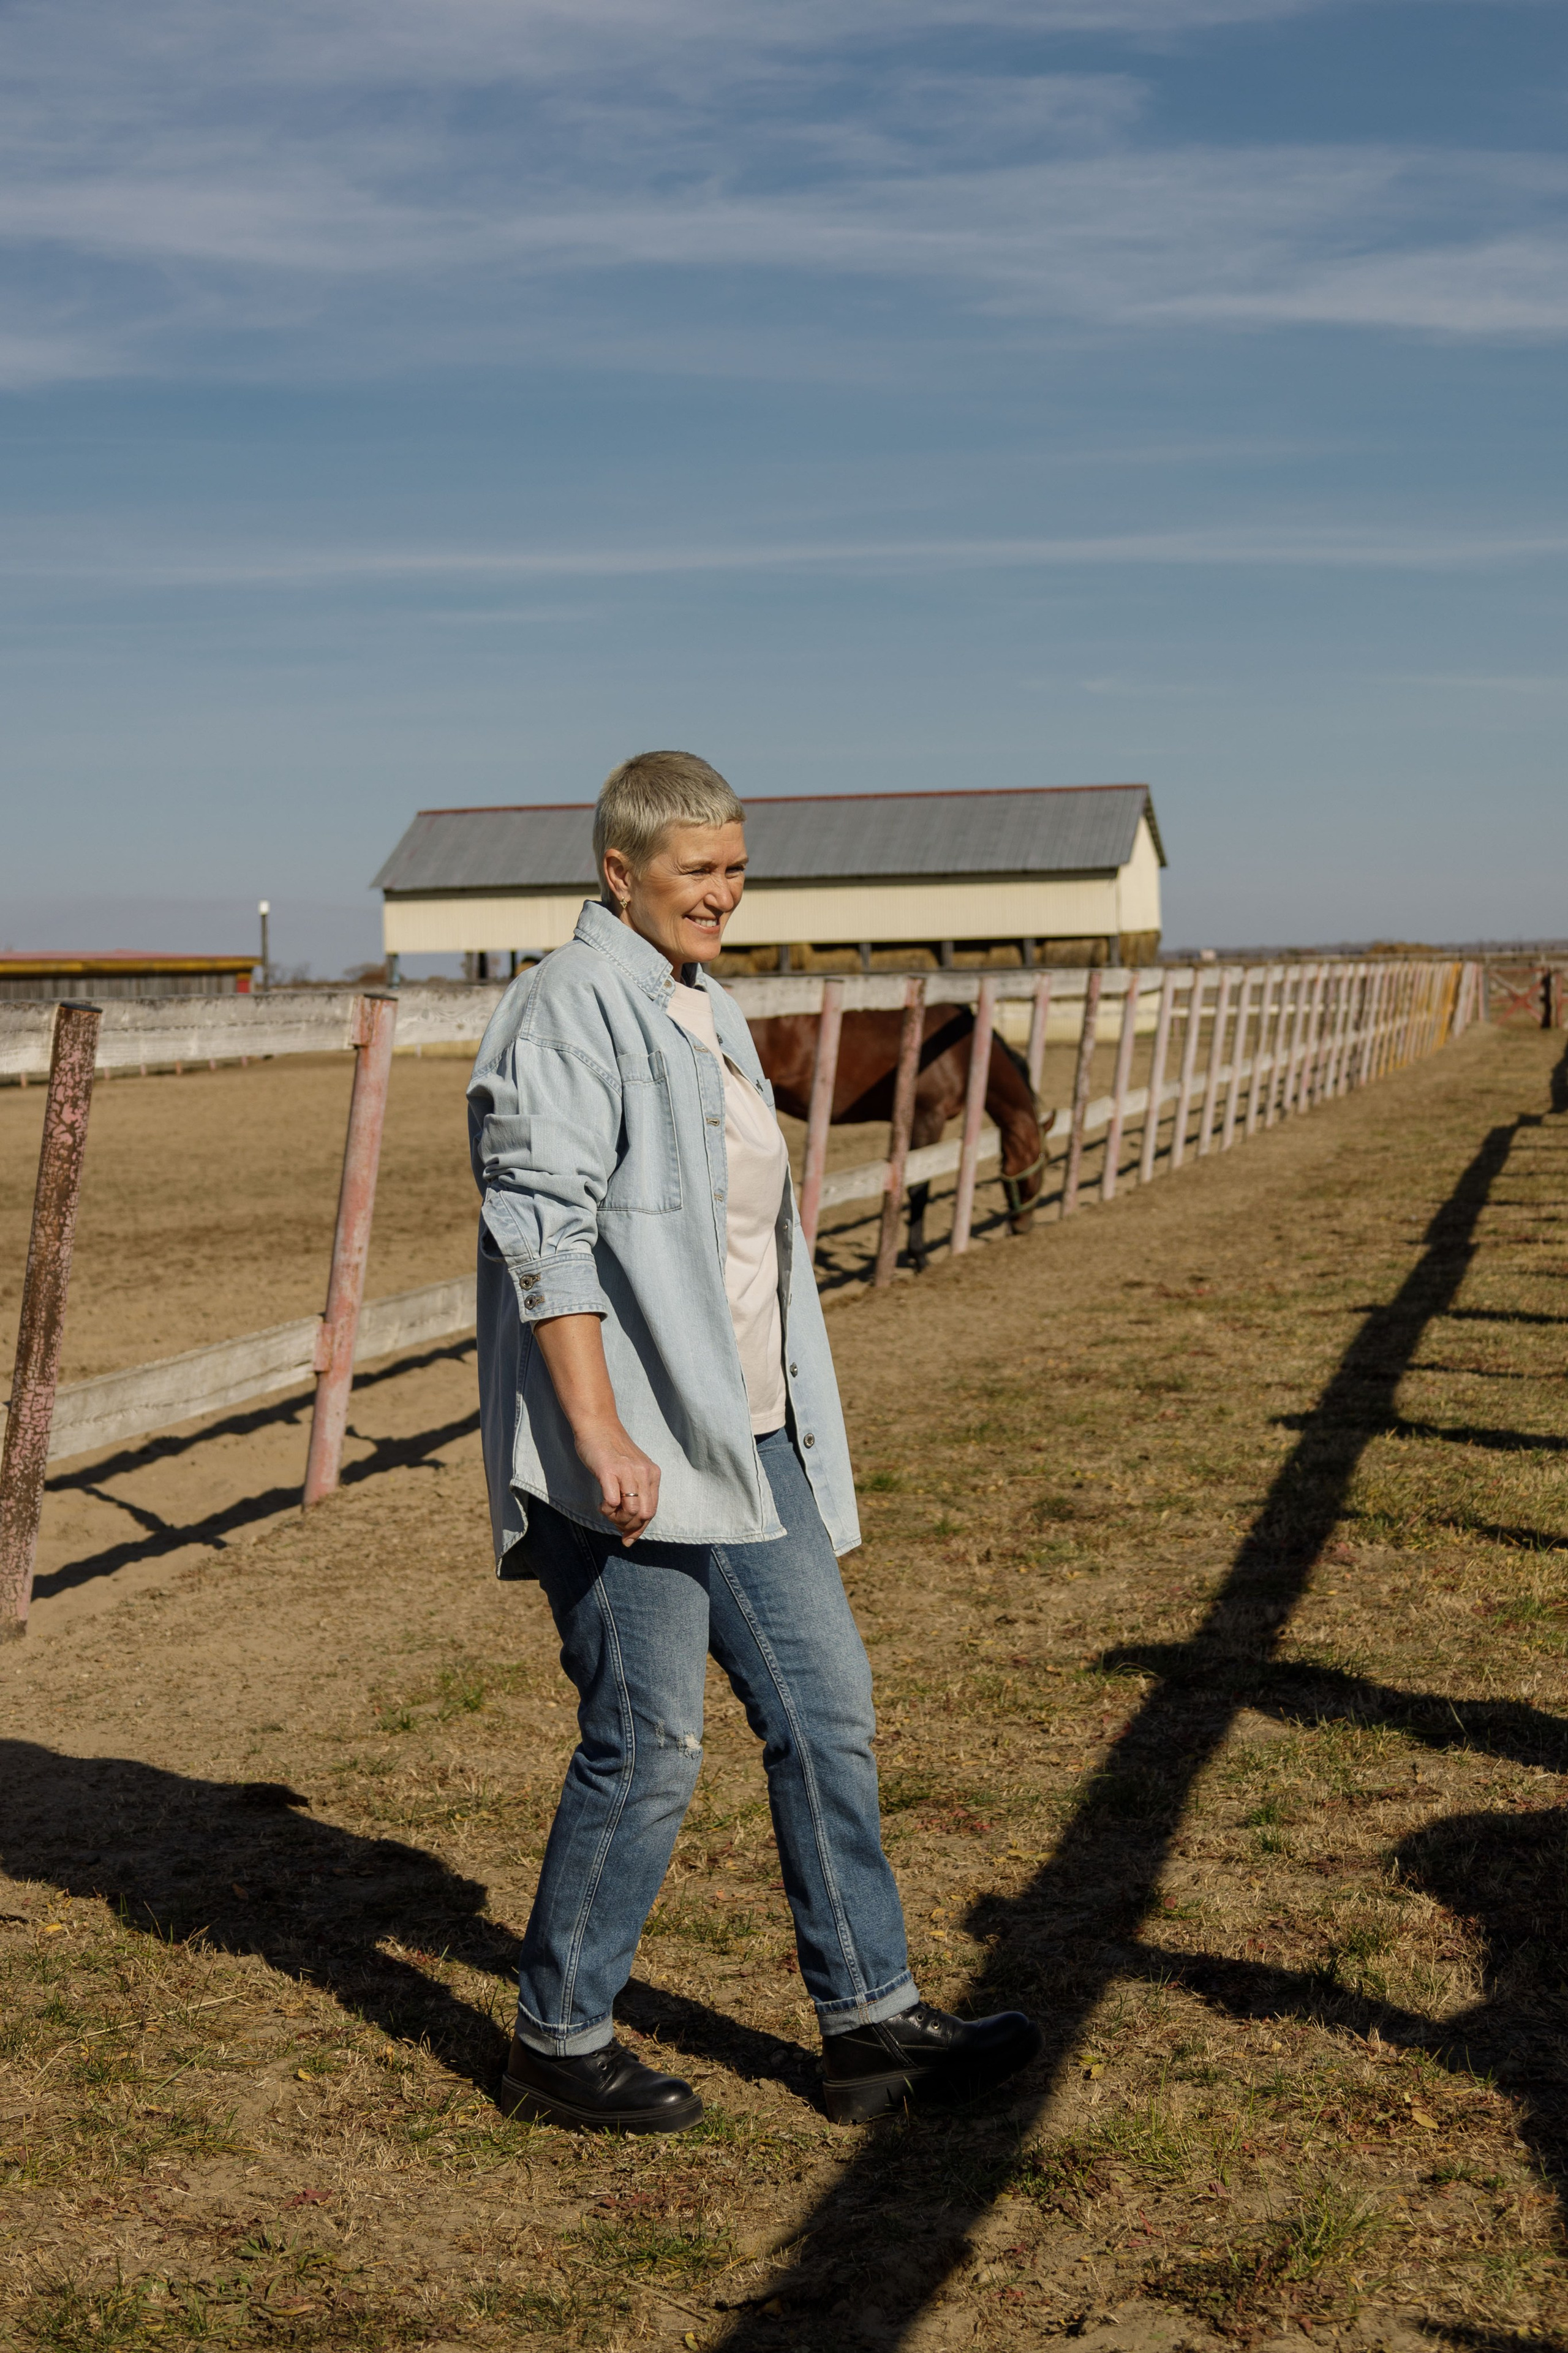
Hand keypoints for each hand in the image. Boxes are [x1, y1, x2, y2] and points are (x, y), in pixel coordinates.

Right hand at [573, 1418, 660, 1546]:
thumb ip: (635, 1495)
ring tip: (607, 1509)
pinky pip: (612, 1502)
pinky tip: (601, 1502)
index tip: (628, 1538)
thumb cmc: (612, 1452)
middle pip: (643, 1515)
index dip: (639, 1529)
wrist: (597, 1426)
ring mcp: (627, 1471)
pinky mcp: (609, 1471)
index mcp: (652, 1474)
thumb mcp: (632, 1471)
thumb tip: (630, 1532)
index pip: (651, 1511)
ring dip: (615, 1518)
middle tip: (614, 1523)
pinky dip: (606, 1509)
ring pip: (630, 1511)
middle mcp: (643, 1473)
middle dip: (628, 1526)